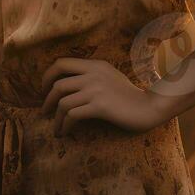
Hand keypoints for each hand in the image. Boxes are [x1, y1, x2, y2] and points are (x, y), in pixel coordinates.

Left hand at [40, 57, 167, 136]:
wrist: (149, 107)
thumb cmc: (129, 95)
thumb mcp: (109, 76)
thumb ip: (90, 75)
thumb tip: (67, 84)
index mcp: (94, 64)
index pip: (61, 63)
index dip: (48, 76)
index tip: (45, 89)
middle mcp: (93, 74)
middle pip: (58, 84)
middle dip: (47, 100)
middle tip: (45, 111)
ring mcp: (96, 90)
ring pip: (63, 102)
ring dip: (55, 118)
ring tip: (56, 128)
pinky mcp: (99, 106)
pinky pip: (73, 115)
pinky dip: (65, 125)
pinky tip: (65, 131)